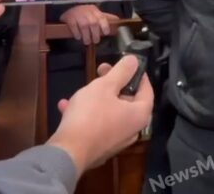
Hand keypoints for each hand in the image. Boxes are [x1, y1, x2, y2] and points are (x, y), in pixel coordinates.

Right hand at [48, 55, 153, 175]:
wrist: (68, 152)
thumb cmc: (91, 115)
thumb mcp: (105, 86)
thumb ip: (121, 71)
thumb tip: (134, 60)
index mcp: (140, 114)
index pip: (147, 89)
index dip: (138, 74)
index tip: (127, 64)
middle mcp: (133, 129)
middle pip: (127, 100)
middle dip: (113, 83)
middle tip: (101, 71)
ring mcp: (116, 141)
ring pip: (110, 112)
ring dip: (96, 98)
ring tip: (82, 88)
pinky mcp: (100, 147)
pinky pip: (96, 125)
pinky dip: (86, 114)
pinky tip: (66, 106)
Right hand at [60, 5, 118, 44]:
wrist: (68, 10)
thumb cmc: (83, 15)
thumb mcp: (93, 15)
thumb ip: (101, 20)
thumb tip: (116, 23)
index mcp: (94, 10)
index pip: (102, 17)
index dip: (105, 26)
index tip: (106, 33)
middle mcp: (86, 10)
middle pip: (93, 23)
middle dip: (95, 34)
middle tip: (95, 41)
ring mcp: (77, 13)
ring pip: (84, 25)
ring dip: (86, 35)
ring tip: (87, 41)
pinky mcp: (69, 17)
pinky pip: (74, 26)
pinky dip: (77, 33)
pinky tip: (78, 37)